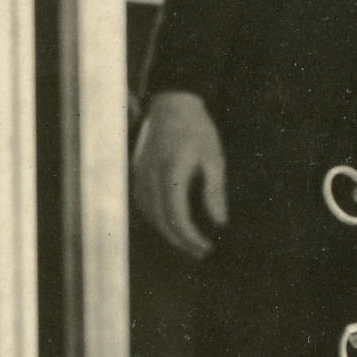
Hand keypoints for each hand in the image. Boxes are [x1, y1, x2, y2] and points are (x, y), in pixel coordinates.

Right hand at [131, 91, 229, 252]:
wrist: (171, 105)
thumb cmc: (197, 130)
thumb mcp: (214, 158)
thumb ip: (215, 191)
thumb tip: (219, 222)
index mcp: (172, 173)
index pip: (177, 217)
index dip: (191, 237)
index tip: (207, 246)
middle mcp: (151, 177)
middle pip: (161, 221)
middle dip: (181, 241)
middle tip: (201, 252)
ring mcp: (140, 175)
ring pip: (149, 215)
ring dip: (168, 233)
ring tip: (188, 243)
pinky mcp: (136, 173)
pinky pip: (143, 204)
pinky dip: (157, 219)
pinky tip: (171, 224)